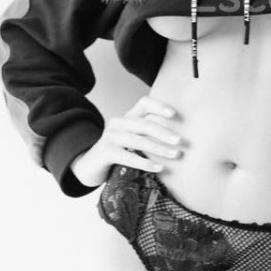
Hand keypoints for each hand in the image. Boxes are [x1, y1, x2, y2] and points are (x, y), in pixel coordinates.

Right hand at [69, 95, 183, 186]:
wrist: (90, 166)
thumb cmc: (119, 152)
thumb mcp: (133, 139)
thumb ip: (149, 135)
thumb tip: (180, 139)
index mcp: (128, 117)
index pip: (144, 103)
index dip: (159, 106)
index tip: (174, 115)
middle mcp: (118, 123)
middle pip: (144, 124)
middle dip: (164, 132)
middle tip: (180, 141)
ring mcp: (110, 136)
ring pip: (138, 141)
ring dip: (159, 148)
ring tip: (175, 155)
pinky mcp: (105, 152)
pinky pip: (128, 157)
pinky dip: (145, 163)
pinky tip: (159, 168)